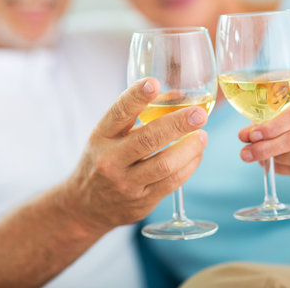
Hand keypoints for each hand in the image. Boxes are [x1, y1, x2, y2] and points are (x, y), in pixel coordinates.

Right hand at [65, 78, 207, 233]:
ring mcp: (126, 183)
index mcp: (102, 136)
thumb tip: (178, 96)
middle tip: (199, 114)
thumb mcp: (108, 135)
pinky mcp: (141, 201)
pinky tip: (196, 154)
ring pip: (164, 164)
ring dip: (189, 148)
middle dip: (177, 124)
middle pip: (148, 139)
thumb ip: (138, 115)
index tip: (154, 83)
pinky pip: (171, 182)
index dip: (136, 96)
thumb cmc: (102, 160)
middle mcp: (111, 159)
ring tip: (203, 136)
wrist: (86, 206)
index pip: (119, 113)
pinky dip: (189, 166)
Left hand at [238, 87, 289, 176]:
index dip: (271, 127)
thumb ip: (264, 117)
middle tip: (246, 153)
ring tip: (259, 157)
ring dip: (275, 159)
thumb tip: (244, 135)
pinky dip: (284, 169)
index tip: (251, 135)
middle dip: (266, 148)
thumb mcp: (283, 104)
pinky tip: (273, 164)